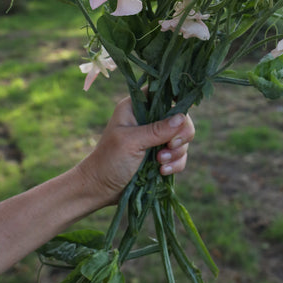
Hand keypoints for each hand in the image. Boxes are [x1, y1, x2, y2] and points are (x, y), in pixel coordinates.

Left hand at [75, 97, 194, 209]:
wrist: (100, 189)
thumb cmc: (109, 160)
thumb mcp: (131, 142)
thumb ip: (157, 130)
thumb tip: (182, 117)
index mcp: (136, 107)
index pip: (163, 93)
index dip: (176, 100)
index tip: (181, 116)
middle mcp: (148, 119)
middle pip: (179, 118)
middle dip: (180, 134)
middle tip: (170, 146)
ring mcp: (155, 138)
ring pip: (181, 138)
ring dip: (176, 152)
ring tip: (160, 163)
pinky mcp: (161, 155)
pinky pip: (179, 155)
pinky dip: (175, 163)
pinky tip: (162, 172)